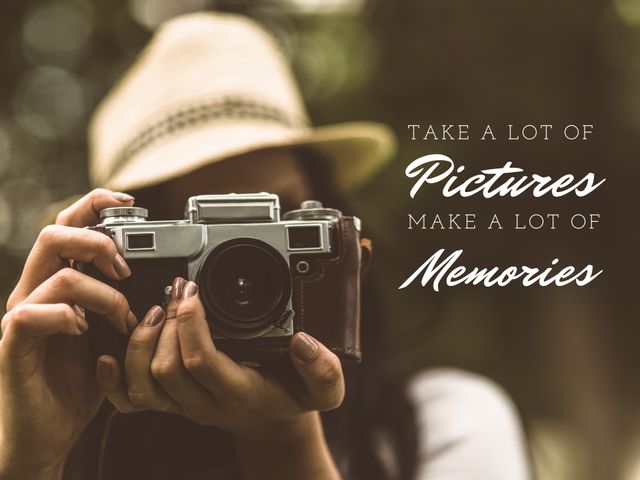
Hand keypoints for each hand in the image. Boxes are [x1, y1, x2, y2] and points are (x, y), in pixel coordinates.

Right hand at [0, 189, 137, 478]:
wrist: (47, 430)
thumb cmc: (81, 379)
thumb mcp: (113, 334)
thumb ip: (126, 304)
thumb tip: (166, 283)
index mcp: (58, 282)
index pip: (70, 226)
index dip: (95, 205)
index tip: (131, 202)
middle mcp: (36, 292)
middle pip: (53, 234)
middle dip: (97, 240)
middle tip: (126, 267)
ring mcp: (23, 317)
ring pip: (57, 275)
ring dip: (101, 292)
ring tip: (121, 318)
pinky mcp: (13, 346)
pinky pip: (31, 316)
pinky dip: (64, 317)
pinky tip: (84, 331)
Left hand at [97, 277, 344, 433]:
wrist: (271, 422)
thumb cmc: (292, 398)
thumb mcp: (323, 389)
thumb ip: (324, 369)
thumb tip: (303, 341)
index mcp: (240, 393)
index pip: (201, 362)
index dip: (190, 324)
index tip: (192, 290)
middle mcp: (205, 403)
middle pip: (166, 369)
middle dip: (166, 324)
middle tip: (176, 288)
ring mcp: (183, 406)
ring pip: (143, 383)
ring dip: (142, 342)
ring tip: (156, 309)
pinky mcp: (169, 403)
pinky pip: (130, 400)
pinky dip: (114, 377)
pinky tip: (111, 353)